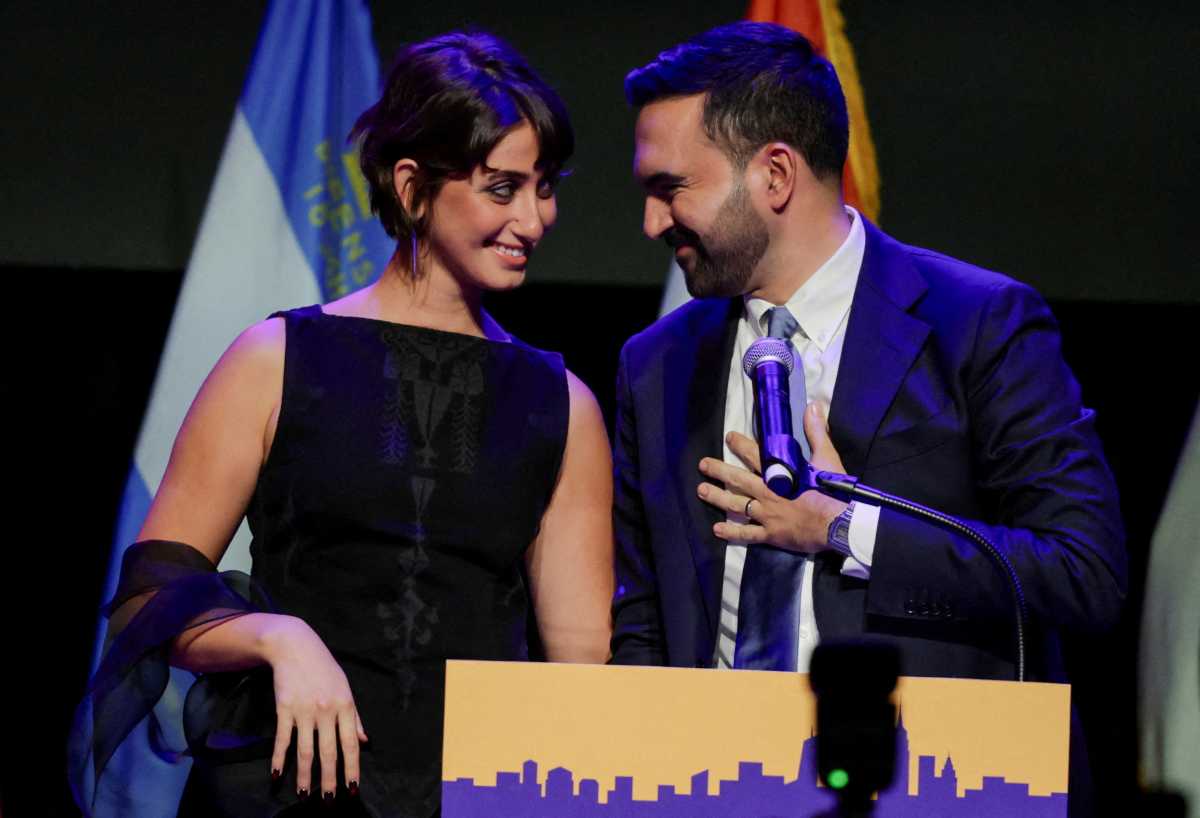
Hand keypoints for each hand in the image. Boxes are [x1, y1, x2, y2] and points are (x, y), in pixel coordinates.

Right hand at [260, 616, 367, 799]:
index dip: (352, 768)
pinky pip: (283, 739)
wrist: (295, 646)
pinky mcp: (284, 709)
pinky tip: (278, 775)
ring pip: (305, 751)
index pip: (351, 744)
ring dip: (305, 776)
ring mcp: (304, 711)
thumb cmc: (324, 668)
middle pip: (329, 752)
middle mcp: (326, 711)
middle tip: (329, 800)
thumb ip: (355, 716)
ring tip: (305, 795)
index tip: (352, 788)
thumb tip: (365, 741)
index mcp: (345, 706)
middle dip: (330, 779)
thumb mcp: (345, 688)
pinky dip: (279, 758)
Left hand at [697, 403, 847, 552]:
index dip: (740, 445)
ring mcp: (767, 514)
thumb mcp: (827, 457)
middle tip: (703, 464)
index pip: (755, 454)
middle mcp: (767, 492)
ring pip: (737, 505)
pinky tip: (717, 530)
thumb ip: (816, 432)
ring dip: (717, 498)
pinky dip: (731, 533)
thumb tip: (812, 406)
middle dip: (719, 470)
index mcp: (779, 473)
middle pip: (738, 479)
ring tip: (701, 491)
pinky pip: (747, 534)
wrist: (839, 523)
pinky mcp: (771, 534)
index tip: (728, 437)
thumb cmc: (832, 491)